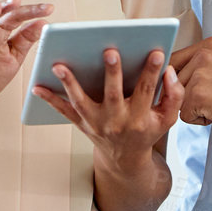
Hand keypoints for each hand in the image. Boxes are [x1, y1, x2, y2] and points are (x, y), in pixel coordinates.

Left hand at [32, 45, 182, 163]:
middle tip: (110, 51)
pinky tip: (37, 86)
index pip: (147, 90)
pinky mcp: (82, 124)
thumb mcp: (167, 118)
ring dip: (69, 83)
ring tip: (58, 65)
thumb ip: (174, 95)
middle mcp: (117, 121)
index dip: (152, 71)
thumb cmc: (147, 130)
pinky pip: (63, 112)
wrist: (125, 159)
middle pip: (113, 94)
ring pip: (81, 102)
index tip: (156, 52)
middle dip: (113, 73)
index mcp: (139, 117)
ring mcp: (96, 123)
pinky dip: (49, 100)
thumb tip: (169, 72)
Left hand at [170, 37, 211, 134]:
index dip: (179, 79)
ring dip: (194, 107)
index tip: (198, 87)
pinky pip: (184, 115)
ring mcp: (200, 74)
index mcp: (208, 45)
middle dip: (189, 95)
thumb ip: (197, 65)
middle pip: (173, 81)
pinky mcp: (198, 95)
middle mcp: (203, 54)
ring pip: (177, 98)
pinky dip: (199, 120)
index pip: (174, 61)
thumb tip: (166, 74)